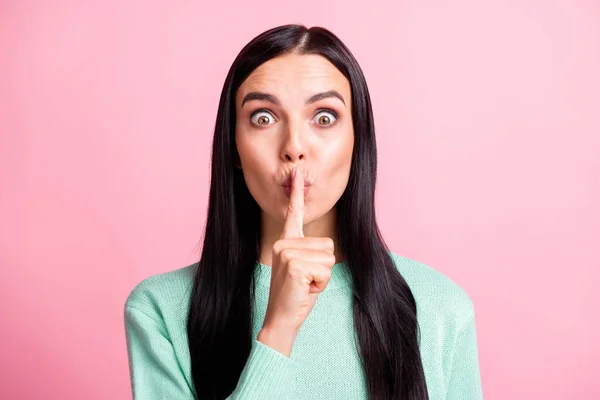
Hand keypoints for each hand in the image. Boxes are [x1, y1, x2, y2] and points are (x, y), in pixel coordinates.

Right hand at [257, 167, 335, 356]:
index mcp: (285, 242)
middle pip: (328, 245)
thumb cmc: (295, 295)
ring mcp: (287, 253)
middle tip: (305, 280)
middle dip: (324, 267)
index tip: (297, 174)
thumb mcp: (303, 269)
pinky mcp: (295, 265)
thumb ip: (309, 253)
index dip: (296, 194)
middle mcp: (283, 244)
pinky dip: (321, 284)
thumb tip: (325, 247)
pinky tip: (305, 289)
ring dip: (323, 276)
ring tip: (305, 285)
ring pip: (329, 258)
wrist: (281, 319)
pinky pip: (326, 270)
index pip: (293, 214)